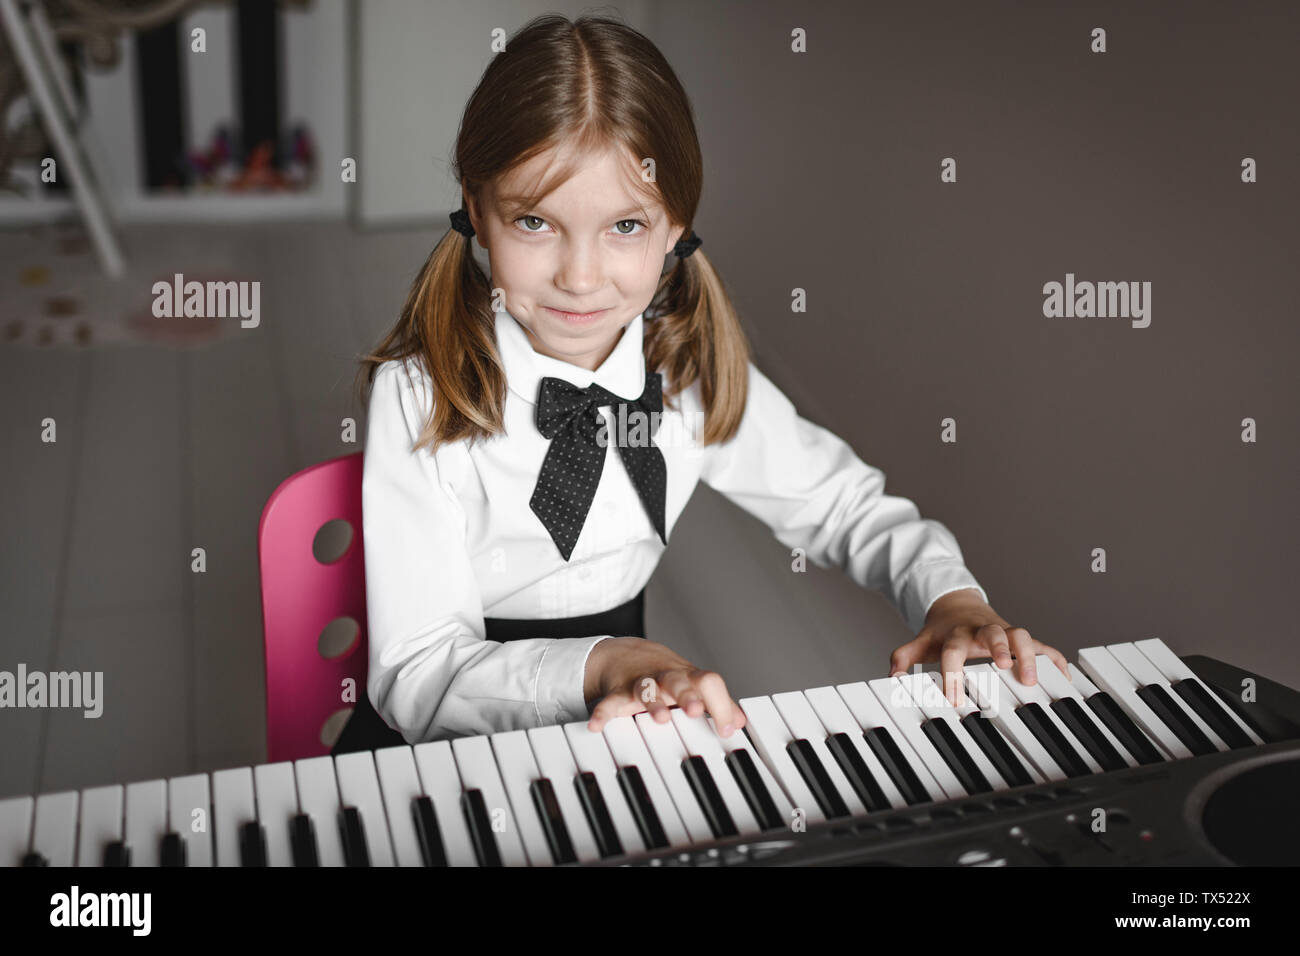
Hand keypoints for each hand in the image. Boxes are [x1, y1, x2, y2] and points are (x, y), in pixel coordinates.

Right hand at [583, 637, 747, 736]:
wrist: (625, 654)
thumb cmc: (666, 675)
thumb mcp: (692, 685)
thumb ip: (717, 704)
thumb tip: (741, 721)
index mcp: (688, 678)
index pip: (709, 683)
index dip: (721, 704)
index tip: (729, 729)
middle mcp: (666, 678)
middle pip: (678, 681)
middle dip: (687, 696)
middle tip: (695, 710)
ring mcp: (641, 683)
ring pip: (647, 689)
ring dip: (654, 703)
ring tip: (661, 718)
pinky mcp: (617, 692)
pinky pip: (608, 702)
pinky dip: (602, 714)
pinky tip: (596, 726)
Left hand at [888, 588, 1069, 706]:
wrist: (958, 605)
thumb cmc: (942, 631)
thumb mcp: (921, 642)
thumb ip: (904, 657)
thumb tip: (892, 677)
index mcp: (957, 635)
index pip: (953, 651)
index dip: (953, 673)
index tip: (953, 698)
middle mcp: (982, 630)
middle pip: (993, 633)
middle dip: (999, 648)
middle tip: (1003, 666)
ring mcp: (1003, 632)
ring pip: (1020, 635)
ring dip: (1028, 654)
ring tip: (1032, 679)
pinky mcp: (1019, 637)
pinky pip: (1041, 645)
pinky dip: (1054, 659)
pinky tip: (1064, 678)